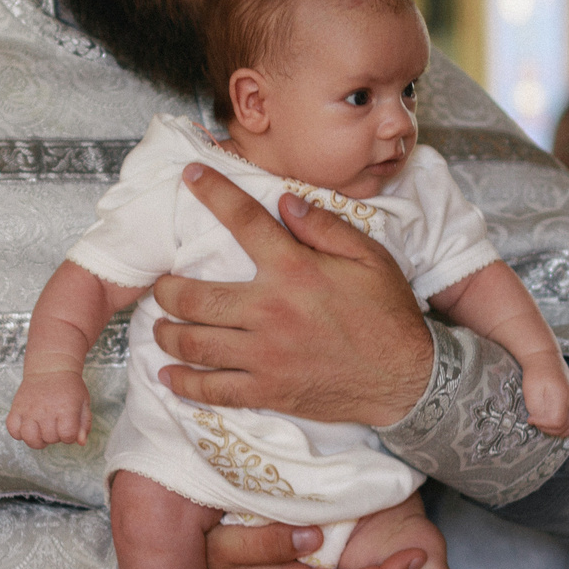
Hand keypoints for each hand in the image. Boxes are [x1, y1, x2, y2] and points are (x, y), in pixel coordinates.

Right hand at [7, 375, 89, 448]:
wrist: (50, 367)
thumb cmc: (69, 387)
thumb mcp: (83, 403)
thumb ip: (84, 424)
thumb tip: (81, 443)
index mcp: (65, 409)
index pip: (67, 436)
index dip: (70, 436)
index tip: (68, 428)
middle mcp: (46, 410)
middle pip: (49, 438)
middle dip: (55, 436)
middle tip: (56, 425)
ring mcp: (29, 410)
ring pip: (29, 438)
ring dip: (37, 440)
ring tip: (41, 432)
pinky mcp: (16, 408)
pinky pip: (12, 429)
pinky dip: (19, 433)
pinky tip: (28, 427)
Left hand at [151, 169, 433, 425]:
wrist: (407, 379)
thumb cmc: (389, 316)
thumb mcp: (370, 258)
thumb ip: (324, 227)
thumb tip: (284, 202)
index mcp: (294, 271)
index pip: (243, 221)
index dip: (213, 193)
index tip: (192, 177)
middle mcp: (270, 311)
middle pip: (193, 296)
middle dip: (167, 288)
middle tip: (162, 284)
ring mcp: (264, 356)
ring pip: (193, 343)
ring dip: (166, 332)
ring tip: (161, 325)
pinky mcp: (266, 391)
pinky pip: (211, 389)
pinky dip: (183, 382)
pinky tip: (169, 374)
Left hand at [523, 356, 568, 438]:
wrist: (545, 359)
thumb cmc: (536, 375)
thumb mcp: (532, 394)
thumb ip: (539, 413)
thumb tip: (541, 424)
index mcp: (563, 397)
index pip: (556, 423)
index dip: (542, 425)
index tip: (530, 419)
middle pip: (564, 429)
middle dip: (547, 429)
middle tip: (535, 420)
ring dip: (554, 429)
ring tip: (541, 419)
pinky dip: (560, 424)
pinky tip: (547, 416)